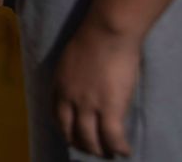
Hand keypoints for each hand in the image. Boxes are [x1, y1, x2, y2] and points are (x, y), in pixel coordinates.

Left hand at [53, 20, 140, 157]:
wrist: (107, 31)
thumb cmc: (93, 38)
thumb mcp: (71, 59)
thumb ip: (73, 77)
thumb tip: (83, 86)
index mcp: (59, 85)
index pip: (56, 116)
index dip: (65, 129)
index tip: (73, 134)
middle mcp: (69, 99)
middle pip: (71, 132)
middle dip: (81, 144)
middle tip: (92, 149)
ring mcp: (89, 106)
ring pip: (91, 139)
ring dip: (100, 150)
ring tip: (109, 154)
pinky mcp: (110, 108)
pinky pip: (112, 137)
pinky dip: (119, 147)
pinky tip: (125, 150)